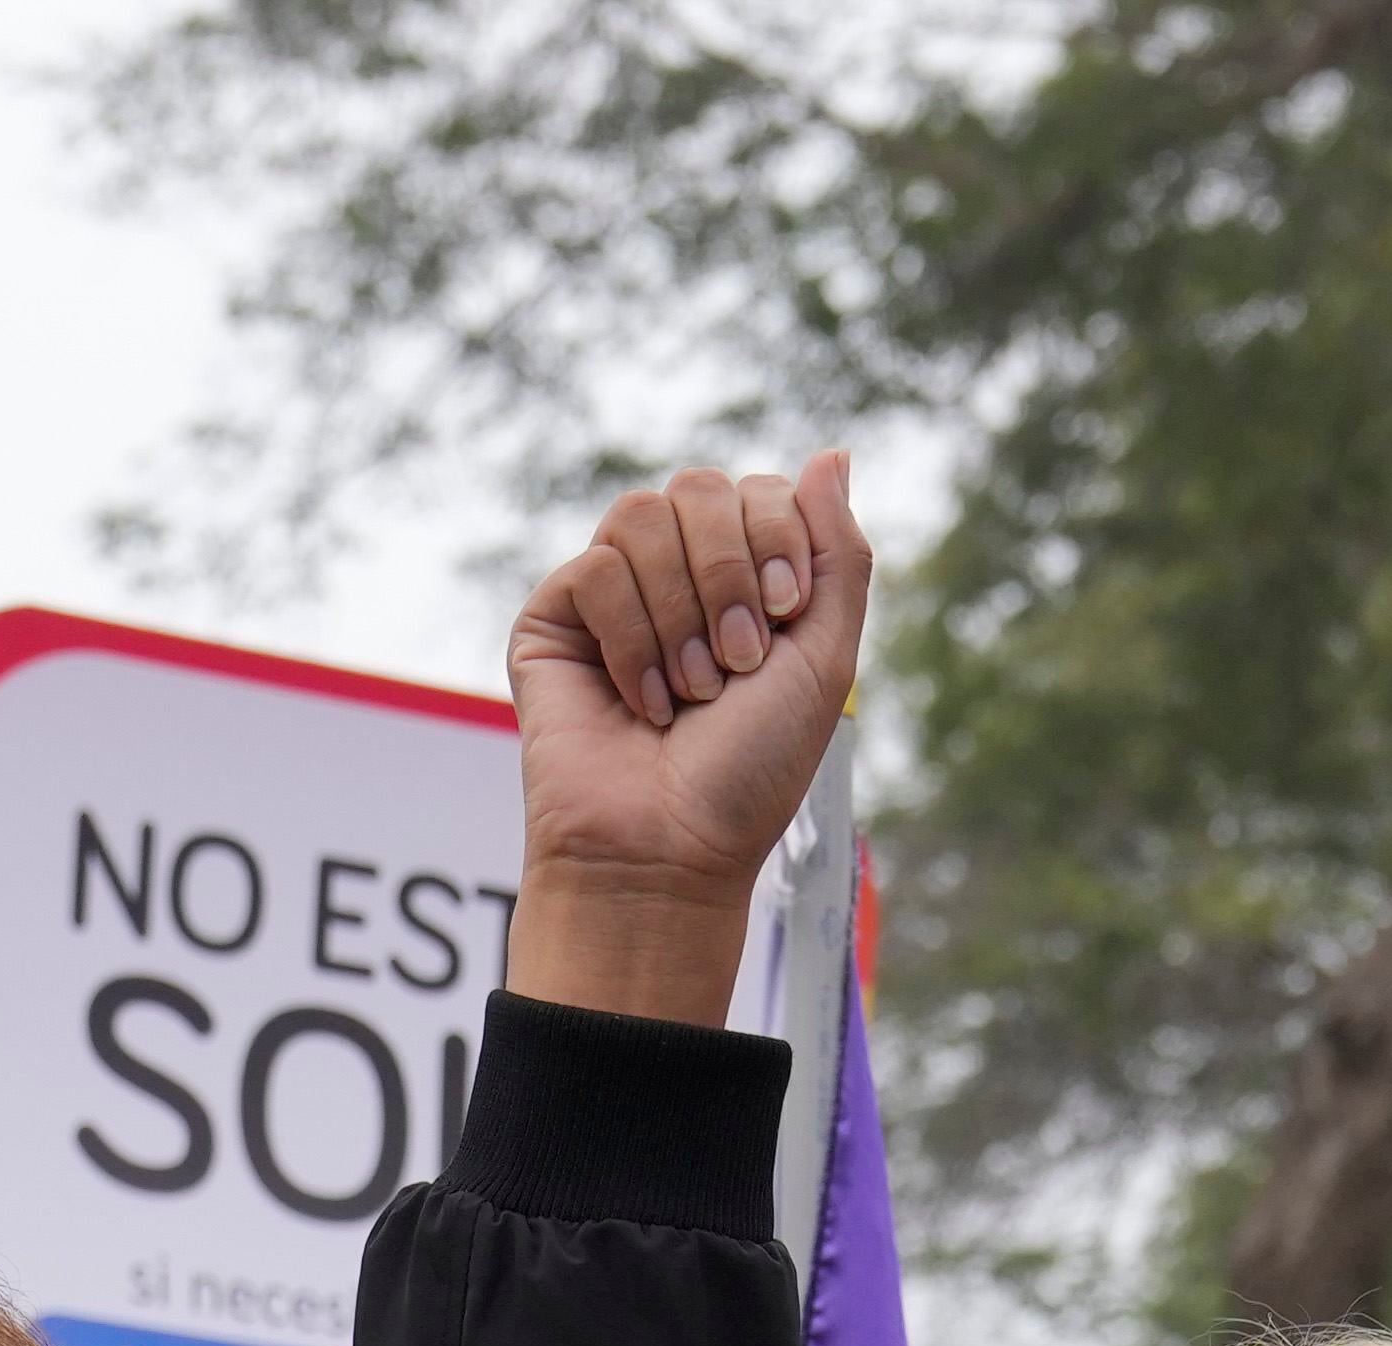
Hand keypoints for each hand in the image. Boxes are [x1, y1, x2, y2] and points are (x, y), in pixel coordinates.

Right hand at [504, 455, 868, 1025]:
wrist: (671, 847)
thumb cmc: (750, 771)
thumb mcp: (826, 659)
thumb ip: (838, 555)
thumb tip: (833, 451)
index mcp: (742, 578)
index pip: (758, 489)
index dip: (776, 539)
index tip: (785, 621)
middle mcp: (675, 575)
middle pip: (700, 488)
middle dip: (729, 575)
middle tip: (737, 664)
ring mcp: (611, 593)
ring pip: (641, 515)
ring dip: (682, 611)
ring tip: (690, 692)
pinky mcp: (553, 617)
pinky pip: (595, 568)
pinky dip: (632, 640)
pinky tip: (641, 704)